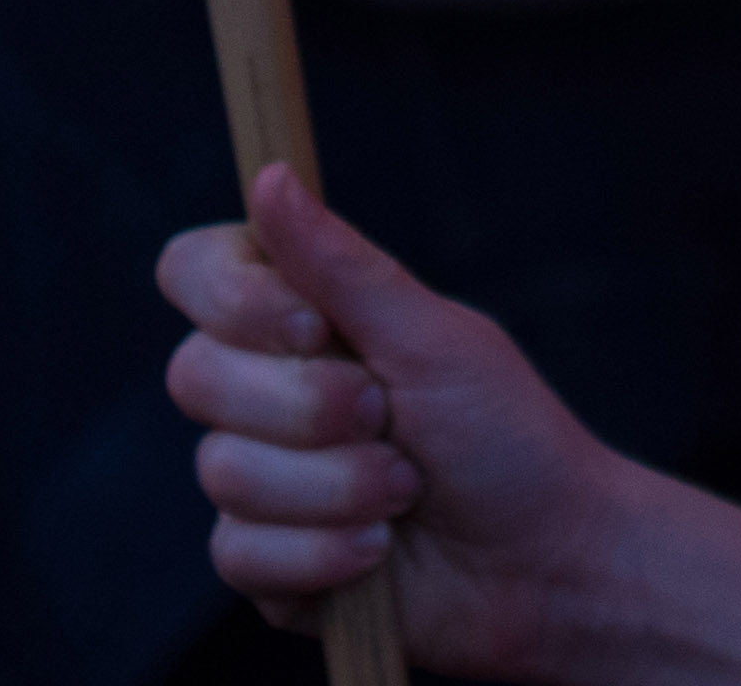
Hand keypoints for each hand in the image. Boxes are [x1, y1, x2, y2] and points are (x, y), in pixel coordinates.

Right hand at [165, 166, 609, 671]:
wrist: (546, 562)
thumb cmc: (505, 434)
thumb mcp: (432, 338)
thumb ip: (342, 266)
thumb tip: (268, 175)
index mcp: (301, 317)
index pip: (195, 271)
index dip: (235, 300)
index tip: (314, 325)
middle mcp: (266, 392)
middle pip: (194, 374)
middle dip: (307, 406)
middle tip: (388, 416)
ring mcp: (259, 481)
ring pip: (223, 470)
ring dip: (335, 485)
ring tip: (407, 490)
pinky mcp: (265, 565)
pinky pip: (238, 554)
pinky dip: (322, 552)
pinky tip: (378, 552)